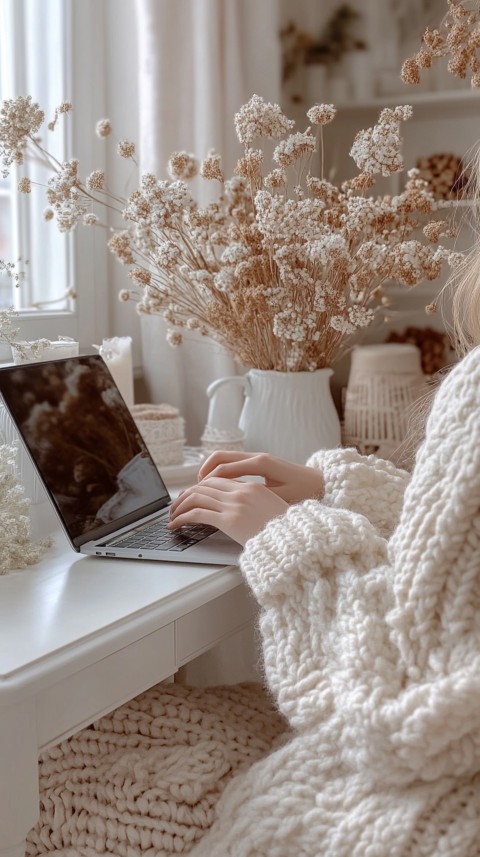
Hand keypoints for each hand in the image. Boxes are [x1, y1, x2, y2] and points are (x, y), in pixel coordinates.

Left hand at [168, 476, 288, 545]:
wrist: (294, 542)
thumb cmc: (286, 532)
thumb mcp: (272, 511)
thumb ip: (254, 505)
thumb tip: (239, 512)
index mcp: (252, 487)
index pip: (218, 480)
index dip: (200, 487)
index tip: (192, 496)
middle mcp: (241, 492)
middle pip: (203, 486)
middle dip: (186, 496)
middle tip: (176, 506)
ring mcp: (234, 505)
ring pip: (196, 497)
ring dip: (180, 506)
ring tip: (172, 516)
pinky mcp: (228, 520)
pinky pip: (196, 514)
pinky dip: (181, 518)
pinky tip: (175, 524)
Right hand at [198, 450, 324, 504]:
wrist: (322, 482)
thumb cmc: (305, 492)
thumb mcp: (280, 498)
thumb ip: (257, 497)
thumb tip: (234, 501)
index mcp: (260, 464)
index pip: (225, 469)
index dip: (207, 482)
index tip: (195, 494)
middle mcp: (257, 456)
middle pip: (220, 457)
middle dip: (204, 472)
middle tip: (193, 488)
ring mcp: (257, 457)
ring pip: (225, 457)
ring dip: (211, 469)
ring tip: (201, 486)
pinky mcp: (259, 462)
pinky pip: (233, 461)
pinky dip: (221, 470)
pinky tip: (217, 484)